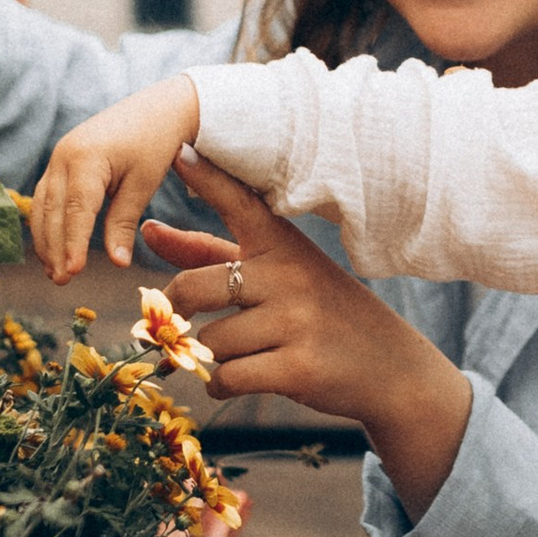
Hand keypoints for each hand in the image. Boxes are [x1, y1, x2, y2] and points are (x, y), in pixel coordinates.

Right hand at [29, 79, 203, 279]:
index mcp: (86, 158)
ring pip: (43, 205)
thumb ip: (124, 222)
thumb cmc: (155, 143)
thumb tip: (118, 263)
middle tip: (61, 281)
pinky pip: (46, 196)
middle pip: (53, 210)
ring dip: (46, 239)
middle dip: (55, 248)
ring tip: (54, 271)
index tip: (72, 273)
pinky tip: (53, 246)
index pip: (76, 210)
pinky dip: (47, 222)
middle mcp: (64, 155)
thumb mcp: (143, 184)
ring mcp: (58, 156)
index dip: (72, 244)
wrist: (157, 108)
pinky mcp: (60, 160)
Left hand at [144, 154, 476, 516]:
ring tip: (241, 353)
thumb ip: (209, 251)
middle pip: (195, 288)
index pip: (240, 204)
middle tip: (176, 321)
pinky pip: (226, 377)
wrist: (389, 369)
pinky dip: (219, 385)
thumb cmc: (323, 314)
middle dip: (177, 310)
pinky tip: (236, 381)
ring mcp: (295, 322)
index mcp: (284, 246)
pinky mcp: (297, 368)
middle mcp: (289, 276)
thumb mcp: (278, 273)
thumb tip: (148, 230)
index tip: (180, 151)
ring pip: (211, 341)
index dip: (208, 178)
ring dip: (211, 355)